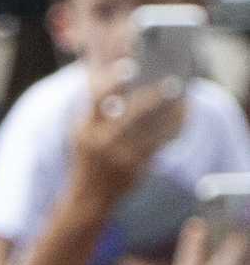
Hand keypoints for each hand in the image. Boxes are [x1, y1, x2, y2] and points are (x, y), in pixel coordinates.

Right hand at [72, 72, 186, 206]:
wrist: (89, 196)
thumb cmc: (88, 158)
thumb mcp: (81, 134)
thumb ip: (94, 111)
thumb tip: (112, 81)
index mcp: (85, 129)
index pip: (96, 99)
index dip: (112, 82)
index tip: (130, 68)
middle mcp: (101, 141)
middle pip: (131, 114)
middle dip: (153, 97)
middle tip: (172, 83)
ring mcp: (120, 156)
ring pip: (152, 130)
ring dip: (171, 114)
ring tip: (183, 100)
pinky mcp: (136, 167)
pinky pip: (160, 145)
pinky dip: (172, 130)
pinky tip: (181, 119)